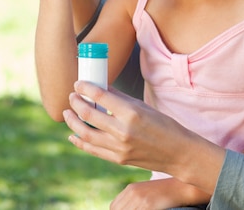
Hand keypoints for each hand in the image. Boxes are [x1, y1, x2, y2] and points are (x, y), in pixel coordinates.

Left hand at [62, 81, 224, 193]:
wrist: (177, 152)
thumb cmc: (162, 124)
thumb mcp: (142, 106)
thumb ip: (120, 98)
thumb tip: (101, 88)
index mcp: (131, 113)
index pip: (100, 96)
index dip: (85, 88)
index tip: (78, 83)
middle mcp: (122, 130)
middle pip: (89, 115)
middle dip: (75, 103)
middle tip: (71, 96)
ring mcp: (119, 147)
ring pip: (86, 134)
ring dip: (72, 122)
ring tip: (67, 112)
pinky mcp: (118, 159)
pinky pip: (93, 150)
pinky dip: (79, 141)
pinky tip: (73, 134)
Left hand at [110, 178, 209, 209]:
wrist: (181, 187)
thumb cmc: (164, 192)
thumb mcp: (145, 192)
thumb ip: (133, 200)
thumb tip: (121, 207)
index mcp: (131, 188)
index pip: (113, 206)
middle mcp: (133, 192)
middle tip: (139, 209)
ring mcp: (140, 199)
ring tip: (146, 209)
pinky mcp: (148, 205)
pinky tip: (150, 209)